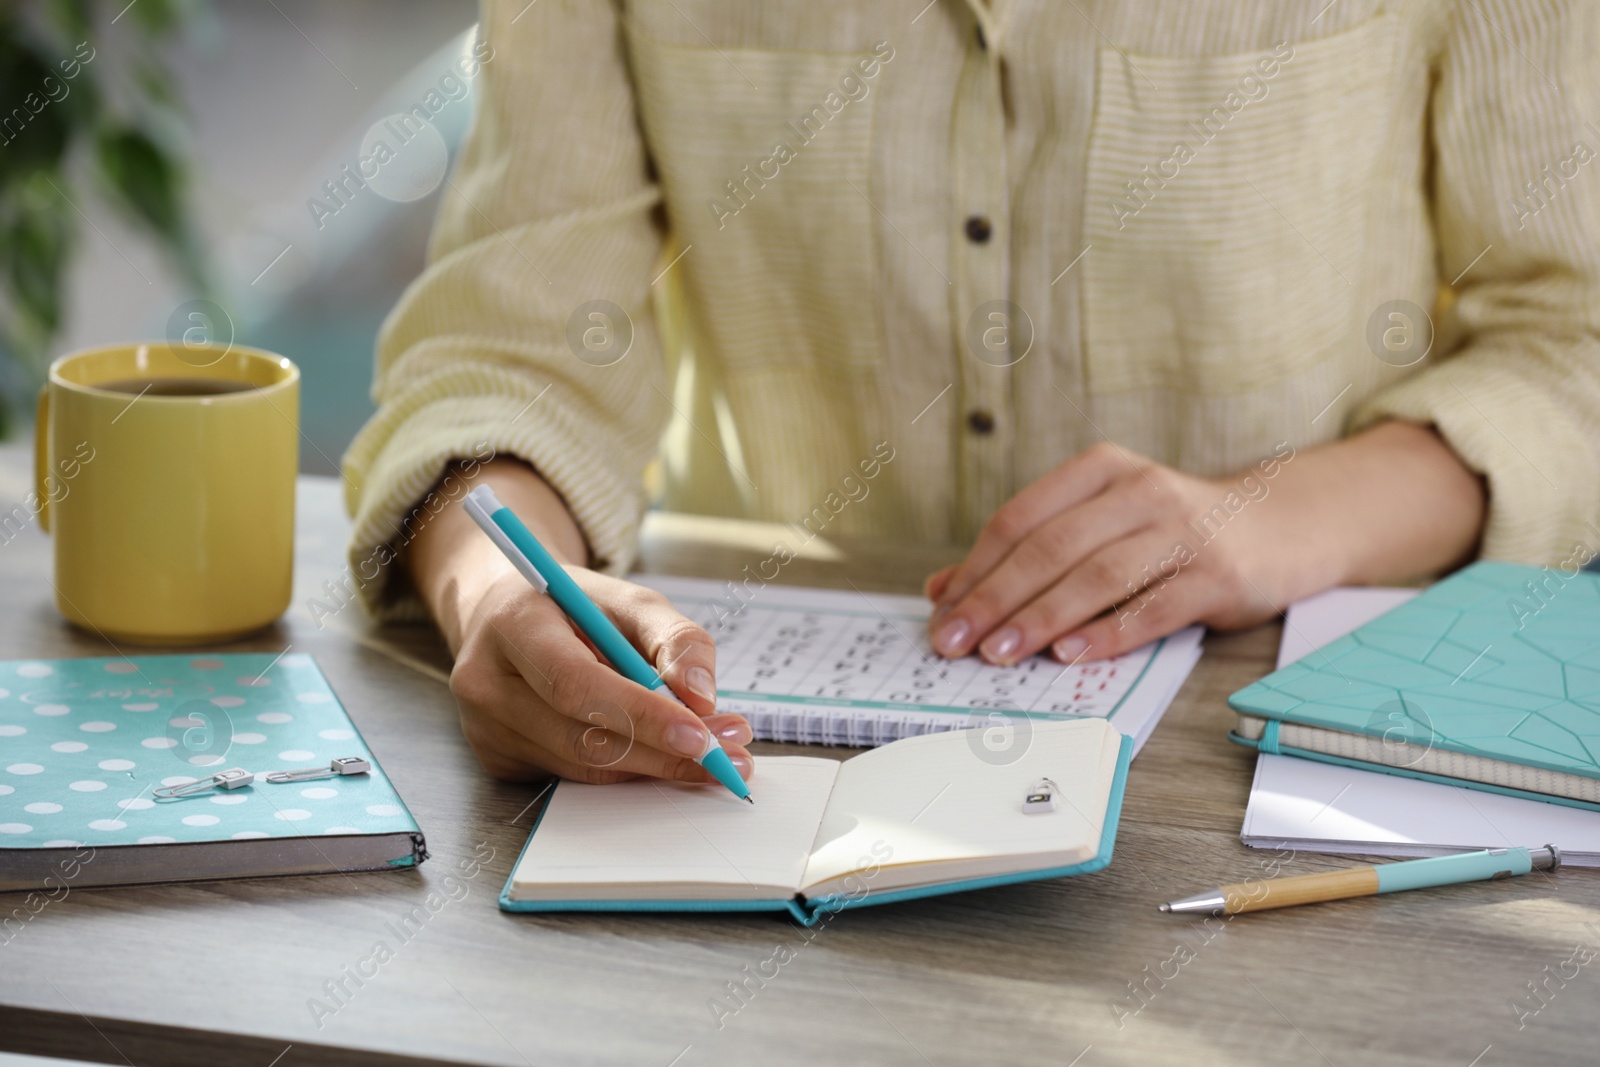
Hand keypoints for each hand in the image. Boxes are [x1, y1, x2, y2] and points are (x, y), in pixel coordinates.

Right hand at [405, 459, 752, 782]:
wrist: (506, 615)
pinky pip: (573, 776)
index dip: (641, 715)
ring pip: (582, 767)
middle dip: (663, 752)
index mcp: (513, 625)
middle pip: (581, 737)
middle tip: (728, 753)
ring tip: (714, 752)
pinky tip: (661, 753)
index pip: (575, 683)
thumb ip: (675, 639)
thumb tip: (701, 698)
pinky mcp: (497, 759)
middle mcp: (487, 681)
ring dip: (655, 766)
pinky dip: (626, 769)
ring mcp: (485, 728)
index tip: (701, 735)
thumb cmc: (574, 606)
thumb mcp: (631, 600)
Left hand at [925, 423, 1485, 664]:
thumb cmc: (1173, 530)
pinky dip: (1108, 633)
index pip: (1020, 519)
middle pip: (1051, 549)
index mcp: (1101, 472)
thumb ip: (1029, 550)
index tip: (941, 611)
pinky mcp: (1218, 575)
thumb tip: (945, 590)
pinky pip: (1153, 607)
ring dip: (1041, 619)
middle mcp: (1140, 492)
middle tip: (955, 641)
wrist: (1281, 524)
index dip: (976, 567)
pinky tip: (1070, 655)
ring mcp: (1183, 532)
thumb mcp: (1101, 523)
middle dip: (994, 599)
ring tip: (1000, 653)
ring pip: (1097, 577)